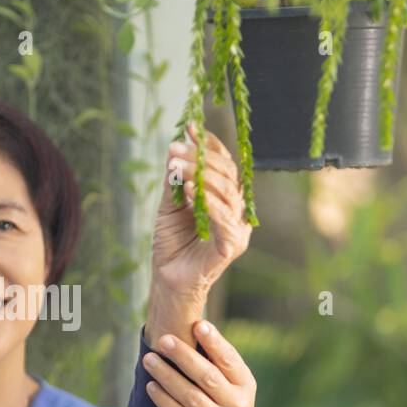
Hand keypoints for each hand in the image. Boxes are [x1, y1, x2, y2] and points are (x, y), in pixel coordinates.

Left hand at [143, 319, 256, 406]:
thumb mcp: (236, 393)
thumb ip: (219, 369)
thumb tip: (192, 329)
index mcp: (246, 386)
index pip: (230, 360)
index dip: (215, 342)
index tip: (198, 324)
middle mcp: (237, 404)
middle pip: (207, 376)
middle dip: (184, 355)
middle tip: (162, 339)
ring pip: (191, 396)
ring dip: (167, 376)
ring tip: (148, 360)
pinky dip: (164, 401)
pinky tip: (151, 388)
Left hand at [151, 123, 252, 300]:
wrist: (168, 278)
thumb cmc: (172, 242)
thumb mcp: (170, 205)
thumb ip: (175, 180)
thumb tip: (174, 149)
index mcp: (227, 197)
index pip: (225, 164)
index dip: (210, 144)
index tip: (189, 128)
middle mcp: (238, 210)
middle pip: (227, 175)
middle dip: (201, 158)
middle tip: (175, 150)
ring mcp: (238, 228)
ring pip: (227, 192)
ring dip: (201, 175)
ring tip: (176, 167)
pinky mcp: (232, 246)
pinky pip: (223, 218)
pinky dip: (207, 201)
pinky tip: (189, 190)